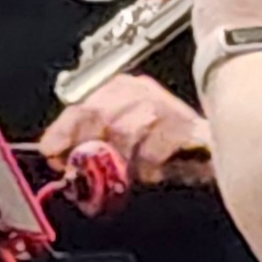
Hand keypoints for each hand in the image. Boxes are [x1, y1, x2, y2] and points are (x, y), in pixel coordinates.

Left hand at [38, 75, 211, 186]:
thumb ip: (91, 144)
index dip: (63, 130)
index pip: (81, 104)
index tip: (50, 151)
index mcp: (118, 89)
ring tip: (126, 172)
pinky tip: (152, 171)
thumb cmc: (164, 143)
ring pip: (124, 131)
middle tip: (84, 170)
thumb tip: (60, 158)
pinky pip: (153, 149)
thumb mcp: (122, 138)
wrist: (211, 146)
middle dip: (88, 146)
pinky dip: (148, 166)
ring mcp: (162, 106)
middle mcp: (138, 91)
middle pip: (99, 112)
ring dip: (120, 159)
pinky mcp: (183, 126)